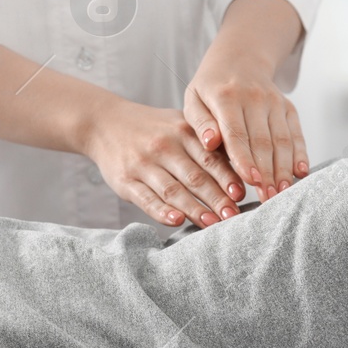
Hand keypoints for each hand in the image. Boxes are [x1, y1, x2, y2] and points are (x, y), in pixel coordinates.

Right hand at [83, 99, 243, 226]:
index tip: (243, 195)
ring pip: (173, 190)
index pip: (210, 158)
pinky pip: (146, 198)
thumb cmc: (153, 129)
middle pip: (195, 177)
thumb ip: (206, 144)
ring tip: (212, 224)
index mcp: (182, 132)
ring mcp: (143, 164)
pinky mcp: (124, 180)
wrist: (103, 122)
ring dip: (194, 209)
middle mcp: (164, 147)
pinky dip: (162, 211)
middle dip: (217, 199)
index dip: (228, 178)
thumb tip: (242, 169)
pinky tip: (176, 221)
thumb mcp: (180, 125)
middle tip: (234, 217)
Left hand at [184, 53, 308, 201]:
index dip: (245, 158)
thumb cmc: (210, 88)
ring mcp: (274, 102)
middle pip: (263, 141)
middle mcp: (255, 98)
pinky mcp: (288, 108)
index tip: (251, 181)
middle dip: (267, 173)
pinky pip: (296, 134)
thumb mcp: (194, 99)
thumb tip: (210, 143)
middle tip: (267, 199)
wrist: (239, 60)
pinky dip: (300, 154)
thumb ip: (200, 123)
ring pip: (282, 140)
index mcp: (227, 96)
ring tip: (281, 193)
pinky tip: (300, 174)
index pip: (237, 132)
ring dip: (284, 169)